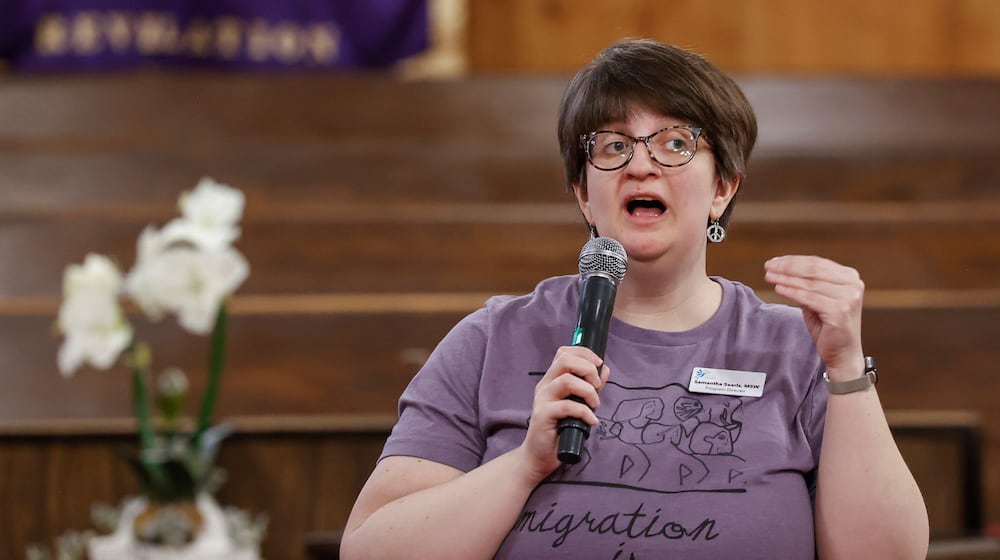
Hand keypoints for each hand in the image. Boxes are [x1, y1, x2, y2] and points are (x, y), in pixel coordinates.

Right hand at [517, 346, 607, 481]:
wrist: (539, 456)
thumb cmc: (559, 430)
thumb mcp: (577, 404)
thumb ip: (590, 387)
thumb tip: (605, 370)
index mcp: (552, 379)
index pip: (564, 353)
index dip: (584, 353)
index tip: (599, 364)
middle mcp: (545, 385)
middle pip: (564, 360)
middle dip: (588, 369)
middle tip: (597, 386)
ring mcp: (542, 400)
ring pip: (566, 381)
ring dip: (588, 391)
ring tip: (595, 404)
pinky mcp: (542, 416)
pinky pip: (566, 406)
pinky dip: (584, 412)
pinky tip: (591, 421)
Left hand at [764, 255, 864, 375]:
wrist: (843, 353)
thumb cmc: (828, 326)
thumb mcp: (817, 299)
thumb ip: (807, 283)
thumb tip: (782, 268)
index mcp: (849, 277)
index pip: (817, 263)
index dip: (793, 260)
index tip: (774, 261)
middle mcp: (853, 285)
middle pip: (813, 270)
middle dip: (787, 267)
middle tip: (768, 266)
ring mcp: (848, 298)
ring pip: (810, 283)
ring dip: (786, 278)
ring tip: (769, 276)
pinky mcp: (840, 311)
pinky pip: (809, 298)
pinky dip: (792, 292)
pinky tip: (778, 288)